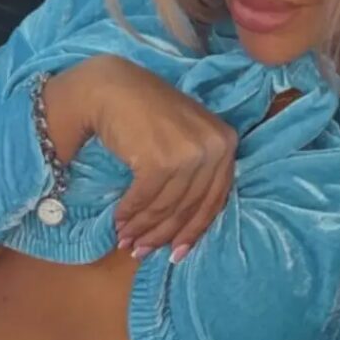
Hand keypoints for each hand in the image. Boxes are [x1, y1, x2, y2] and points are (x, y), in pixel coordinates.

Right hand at [85, 55, 237, 260]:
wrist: (112, 86)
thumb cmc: (147, 111)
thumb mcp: (186, 136)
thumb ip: (197, 172)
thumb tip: (186, 226)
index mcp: (227, 142)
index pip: (214, 199)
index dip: (193, 231)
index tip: (177, 253)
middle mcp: (214, 147)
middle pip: (189, 206)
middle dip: (163, 234)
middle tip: (142, 252)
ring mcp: (188, 153)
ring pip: (165, 206)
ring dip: (142, 227)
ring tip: (126, 240)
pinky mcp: (160, 160)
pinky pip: (144, 198)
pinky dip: (130, 213)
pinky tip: (119, 221)